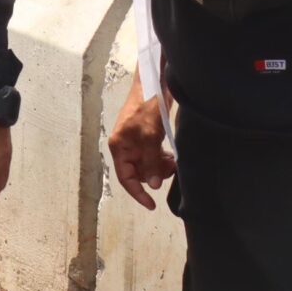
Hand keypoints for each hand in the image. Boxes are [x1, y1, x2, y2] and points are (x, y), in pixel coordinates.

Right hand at [106, 75, 174, 209]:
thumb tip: (152, 185)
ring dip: (160, 167)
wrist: (154, 85)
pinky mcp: (147, 137)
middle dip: (153, 175)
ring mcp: (136, 142)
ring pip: (147, 165)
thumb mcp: (150, 136)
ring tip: (172, 161)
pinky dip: (162, 159)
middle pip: (138, 172)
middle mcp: (126, 147)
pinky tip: (170, 154)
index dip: (137, 193)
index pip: (125, 177)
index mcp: (119, 147)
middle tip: (170, 169)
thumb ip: (150, 161)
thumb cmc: (146, 108)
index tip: (152, 205)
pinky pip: (153, 156)